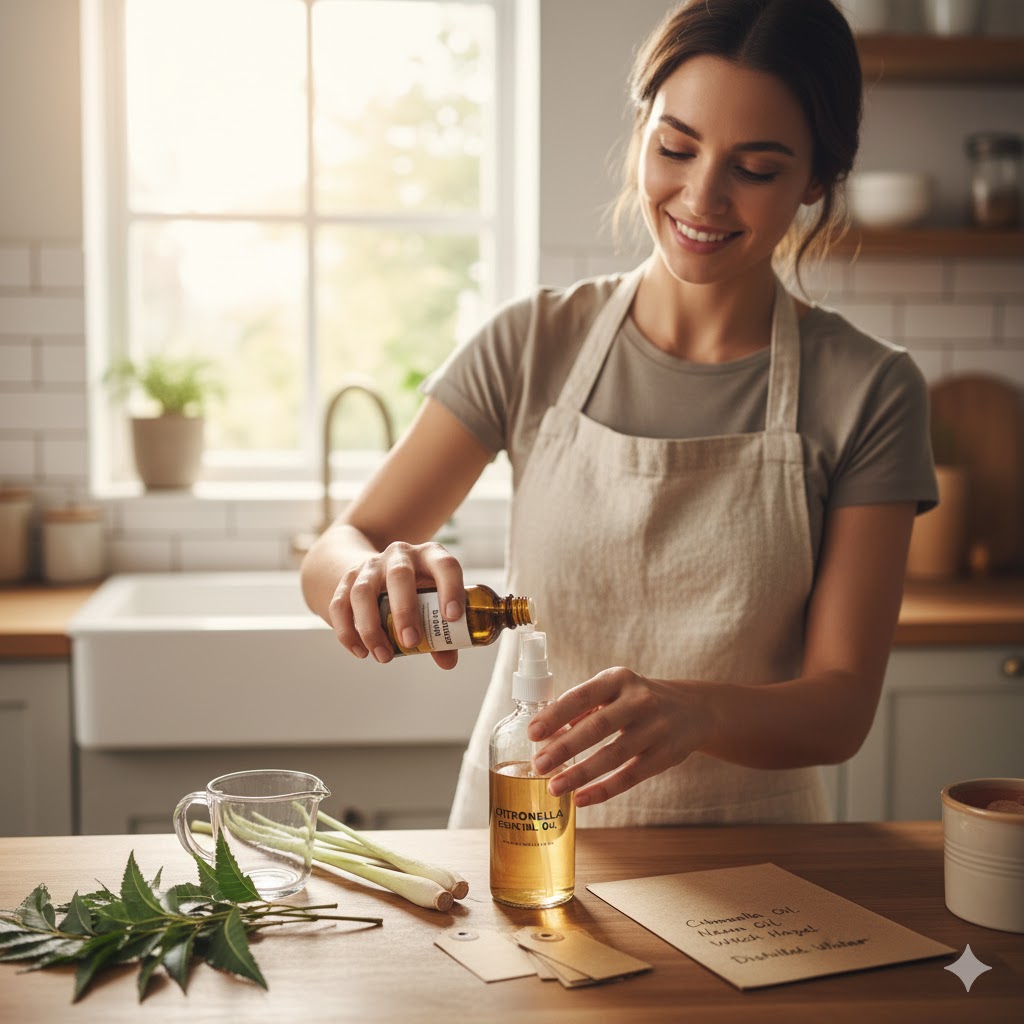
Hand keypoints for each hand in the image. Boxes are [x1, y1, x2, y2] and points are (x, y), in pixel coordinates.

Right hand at [327, 541, 464, 668]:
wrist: (379, 569)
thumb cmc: (417, 590)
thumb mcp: (434, 601)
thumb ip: (442, 631)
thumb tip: (447, 661)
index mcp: (429, 556)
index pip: (444, 565)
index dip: (450, 589)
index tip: (452, 617)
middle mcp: (399, 555)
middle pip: (399, 576)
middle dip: (404, 611)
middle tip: (411, 642)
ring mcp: (370, 566)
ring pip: (363, 592)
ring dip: (372, 628)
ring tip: (384, 656)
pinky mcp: (347, 579)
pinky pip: (340, 605)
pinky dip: (348, 632)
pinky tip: (361, 651)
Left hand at [526, 667, 715, 807]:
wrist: (693, 709)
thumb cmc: (637, 700)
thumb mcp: (613, 692)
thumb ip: (582, 709)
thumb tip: (545, 735)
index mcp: (618, 679)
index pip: (582, 696)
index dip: (555, 715)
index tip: (532, 733)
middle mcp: (639, 700)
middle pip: (597, 727)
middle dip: (564, 748)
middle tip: (537, 765)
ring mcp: (656, 728)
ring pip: (613, 755)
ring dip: (580, 773)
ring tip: (553, 787)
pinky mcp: (665, 755)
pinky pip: (630, 776)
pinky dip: (603, 789)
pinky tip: (580, 798)